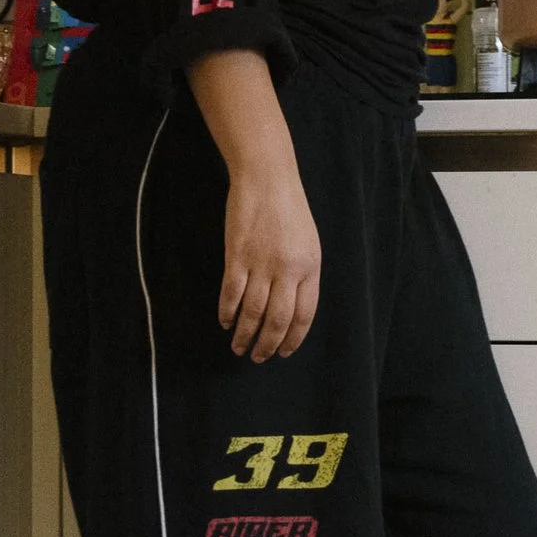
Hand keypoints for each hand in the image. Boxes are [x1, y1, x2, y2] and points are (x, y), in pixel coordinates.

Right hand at [218, 163, 321, 360]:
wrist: (267, 179)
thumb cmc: (290, 210)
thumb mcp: (309, 243)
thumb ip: (303, 275)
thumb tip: (291, 309)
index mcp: (310, 267)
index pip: (304, 315)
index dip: (293, 338)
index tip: (283, 352)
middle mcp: (288, 269)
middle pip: (278, 319)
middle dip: (268, 344)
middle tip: (258, 357)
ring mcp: (261, 263)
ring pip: (253, 312)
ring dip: (244, 334)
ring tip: (238, 347)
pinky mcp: (237, 256)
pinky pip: (232, 293)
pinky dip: (227, 311)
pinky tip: (225, 321)